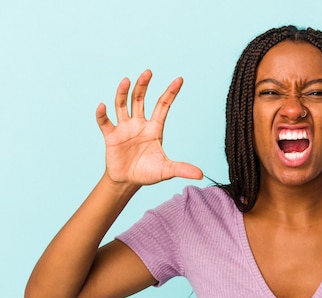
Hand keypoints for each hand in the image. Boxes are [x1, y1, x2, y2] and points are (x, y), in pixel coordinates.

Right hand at [96, 70, 202, 185]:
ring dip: (123, 93)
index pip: (163, 106)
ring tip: (126, 80)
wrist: (128, 181)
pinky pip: (105, 122)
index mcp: (154, 128)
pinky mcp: (111, 136)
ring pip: (122, 105)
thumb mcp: (167, 170)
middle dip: (143, 86)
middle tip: (148, 72)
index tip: (179, 79)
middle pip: (140, 100)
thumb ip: (182, 169)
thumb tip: (201, 175)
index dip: (171, 92)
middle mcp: (139, 124)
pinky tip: (102, 106)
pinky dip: (102, 114)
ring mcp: (124, 128)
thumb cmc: (148, 173)